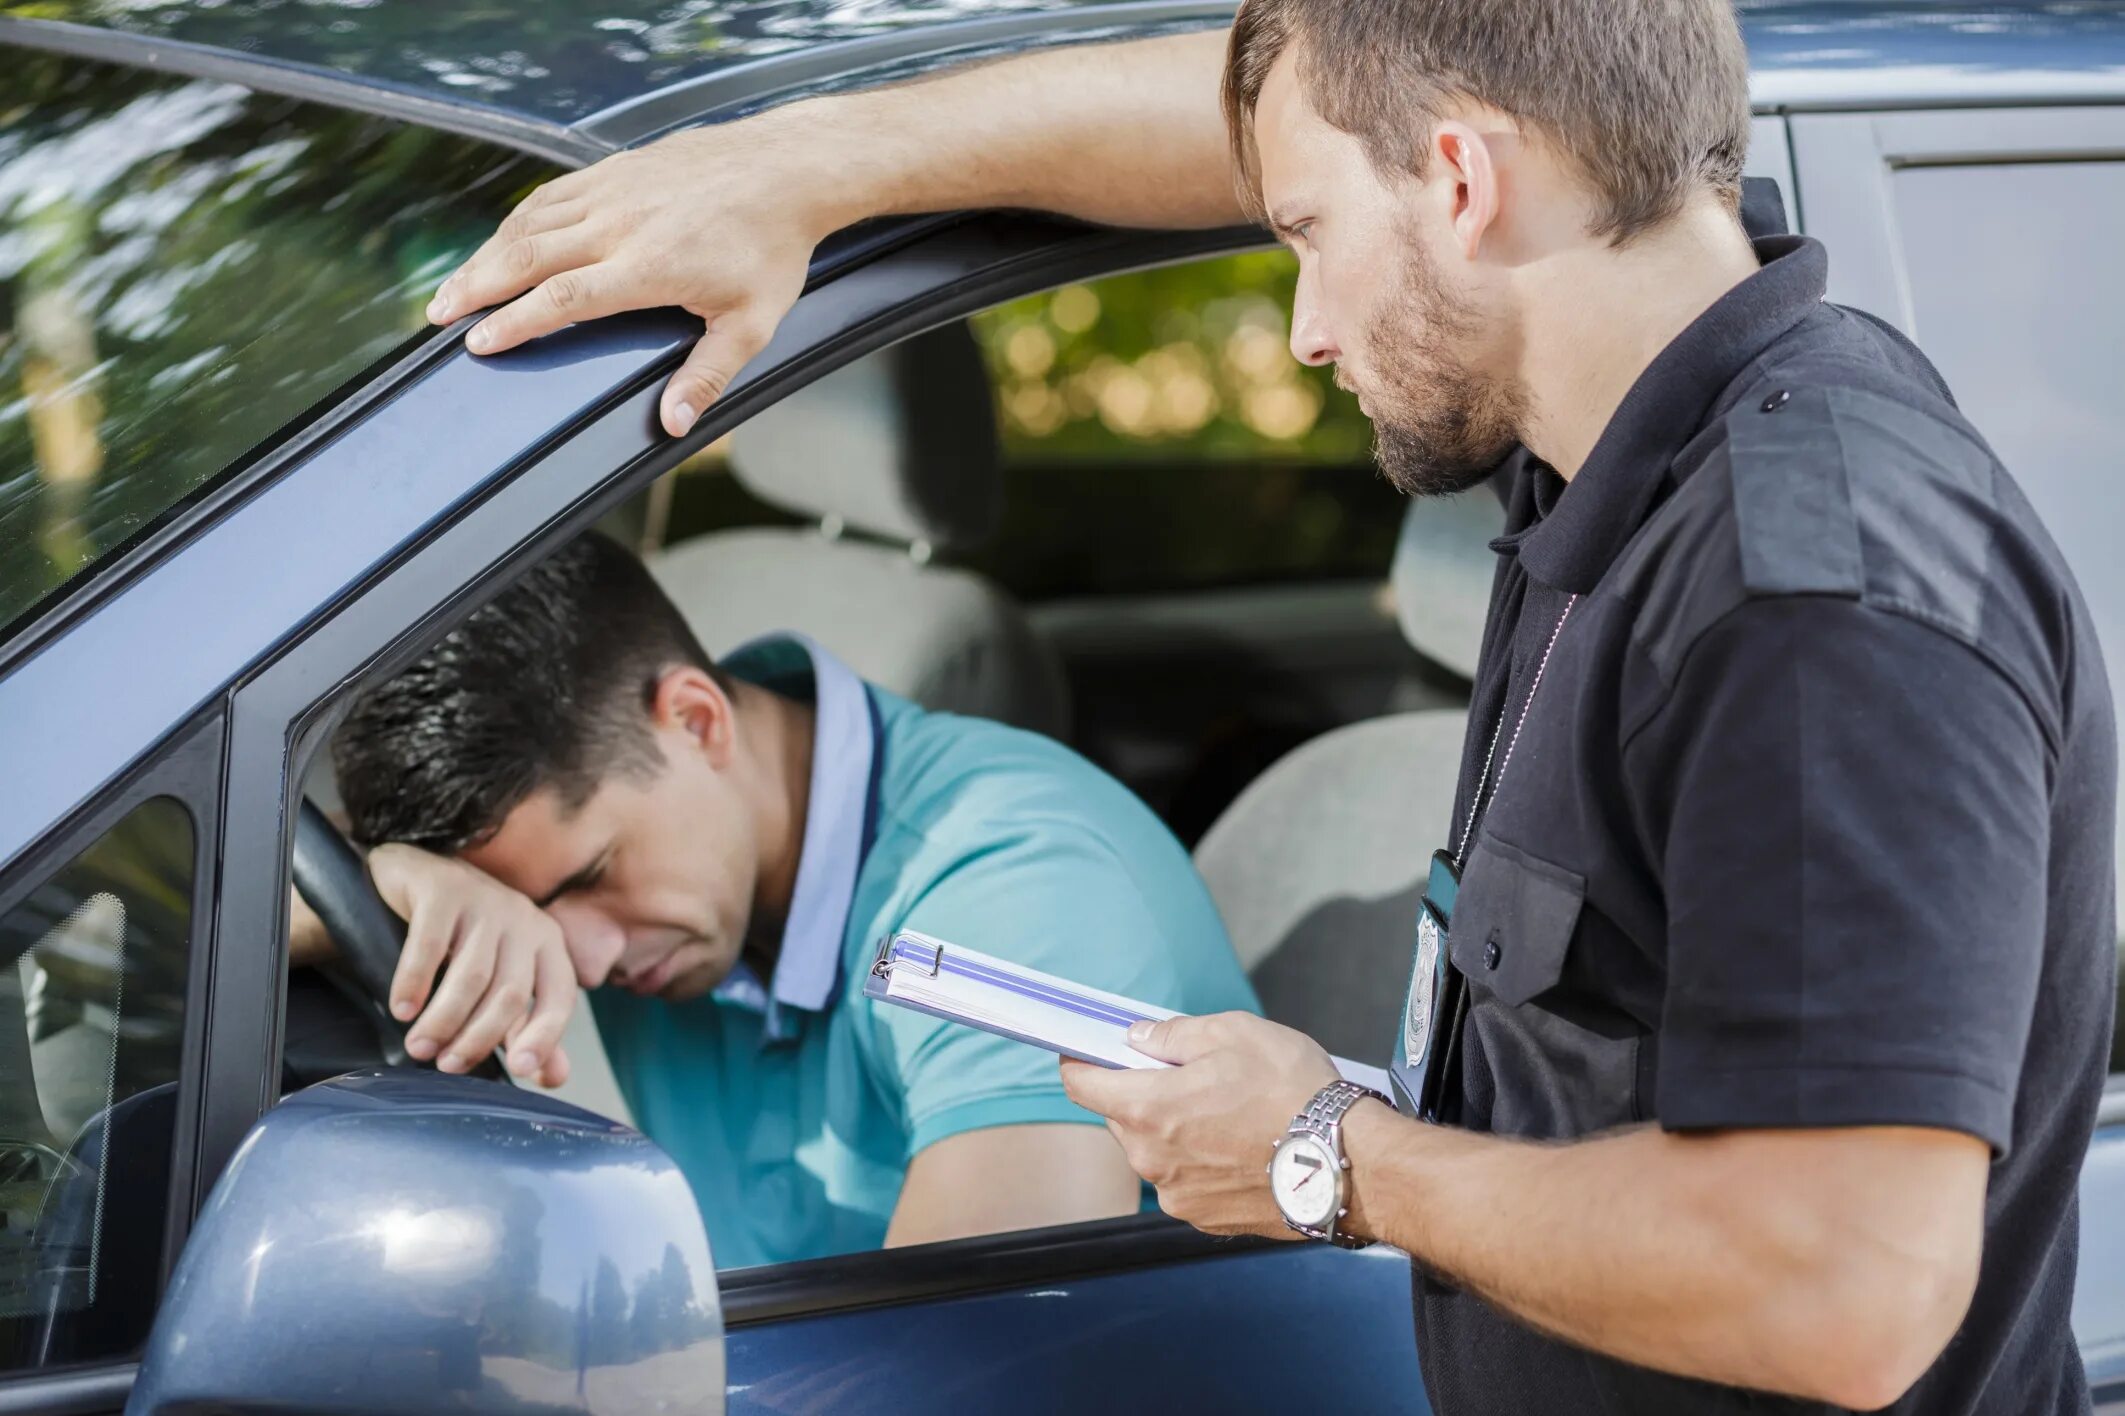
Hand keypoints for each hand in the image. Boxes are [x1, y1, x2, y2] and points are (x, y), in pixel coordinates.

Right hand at [367, 844, 574, 1087]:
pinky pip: (430, 944)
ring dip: (443, 1019)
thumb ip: (526, 1029)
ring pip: (471, 975)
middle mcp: (524, 919)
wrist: (418, 878)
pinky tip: (401, 1009)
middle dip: (477, 1038)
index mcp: (547, 944)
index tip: (520, 1070)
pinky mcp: (444, 889)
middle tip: (444, 1065)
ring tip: (418, 1047)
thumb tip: (554, 1077)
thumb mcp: (501, 983)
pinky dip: (415, 982)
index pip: (558, 996)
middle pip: (509, 993)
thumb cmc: (466, 941)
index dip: (545, 1035)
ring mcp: (485, 900)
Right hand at [425, 106, 847, 436]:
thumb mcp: (751, 324)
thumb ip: (706, 374)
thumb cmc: (773, 249)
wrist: (786, 168)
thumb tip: (673, 424)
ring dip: (487, 253)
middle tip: (438, 315)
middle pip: (528, 256)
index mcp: (649, 265)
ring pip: (531, 222)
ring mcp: (614, 189)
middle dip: (476, 287)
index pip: (564, 298)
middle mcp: (621, 222)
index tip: (480, 343)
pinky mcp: (614, 167)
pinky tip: (502, 242)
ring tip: (456, 286)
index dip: (516, 322)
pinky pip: (552, 195)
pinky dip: (518, 221)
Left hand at [1059, 1012, 1340, 1238]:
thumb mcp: (1234, 1033)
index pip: (1081, 1084)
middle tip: (1186, 1074)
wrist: (1349, 1164)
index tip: (1088, 1049)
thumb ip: (1173, 1033)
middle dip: (1141, 1092)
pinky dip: (1199, 1160)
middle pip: (1120, 1117)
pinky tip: (1239, 1144)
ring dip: (1173, 1128)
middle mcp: (1151, 1160)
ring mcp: (1177, 1195)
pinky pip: (1183, 1180)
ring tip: (1227, 1111)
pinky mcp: (1204, 1219)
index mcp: (1148, 1108)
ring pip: (1154, 1150)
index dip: (1080, 1060)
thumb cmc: (1294, 1092)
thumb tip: (1140, 1037)